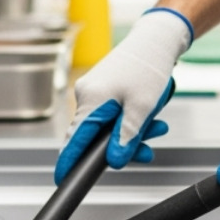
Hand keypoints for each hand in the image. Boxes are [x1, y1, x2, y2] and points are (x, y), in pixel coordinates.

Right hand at [55, 8, 193, 183]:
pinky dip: (129, 120)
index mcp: (91, 100)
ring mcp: (94, 92)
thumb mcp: (142, 108)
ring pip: (107, 126)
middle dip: (123, 146)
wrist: (157, 39)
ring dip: (131, 132)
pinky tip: (150, 119)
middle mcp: (86, 95)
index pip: (74, 140)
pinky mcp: (103, 89)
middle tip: (147, 151)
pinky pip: (111, 114)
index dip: (69, 163)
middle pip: (95, 136)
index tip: (61, 180)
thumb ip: (126, 138)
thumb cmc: (149, 67)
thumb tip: (114, 162)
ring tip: (158, 128)